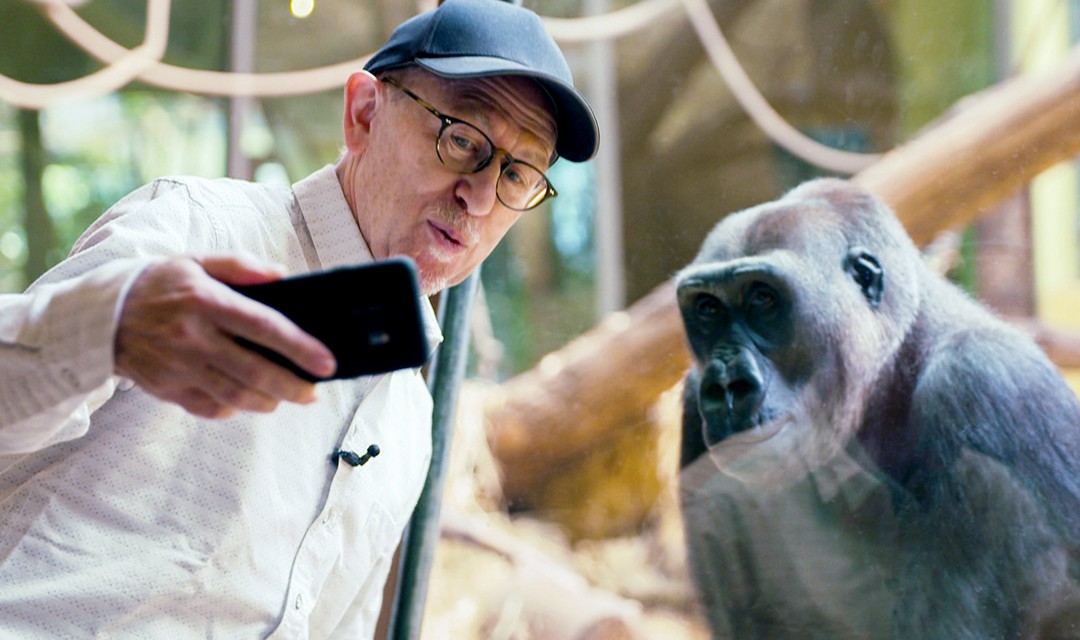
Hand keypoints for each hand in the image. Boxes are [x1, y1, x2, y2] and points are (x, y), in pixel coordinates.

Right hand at [115, 255, 336, 418]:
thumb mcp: (196, 261)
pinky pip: (208, 407)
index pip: (263, 326)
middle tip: (313, 393)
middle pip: (253, 370)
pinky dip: (234, 408)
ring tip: (287, 397)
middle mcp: (192, 336)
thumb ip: (240, 266)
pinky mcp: (166, 389)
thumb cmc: (160, 285)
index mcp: (205, 301)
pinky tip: (250, 401)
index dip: (299, 347)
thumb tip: (282, 276)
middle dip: (291, 386)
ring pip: (234, 394)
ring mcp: (178, 366)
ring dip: (268, 400)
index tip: (326, 363)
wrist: (100, 315)